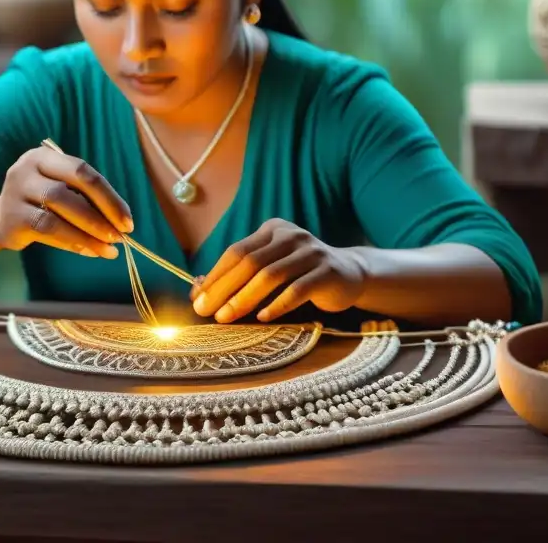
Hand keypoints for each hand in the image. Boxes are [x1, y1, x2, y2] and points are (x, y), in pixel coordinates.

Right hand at [0, 144, 132, 257]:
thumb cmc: (42, 204)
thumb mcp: (62, 192)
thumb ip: (88, 201)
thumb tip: (122, 225)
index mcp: (44, 156)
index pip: (83, 171)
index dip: (110, 197)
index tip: (128, 221)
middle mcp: (27, 169)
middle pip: (72, 188)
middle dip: (103, 214)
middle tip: (121, 235)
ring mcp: (16, 192)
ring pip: (60, 211)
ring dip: (90, 232)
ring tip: (109, 249)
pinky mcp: (12, 218)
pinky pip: (48, 229)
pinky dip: (72, 241)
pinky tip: (89, 251)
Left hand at [190, 219, 365, 322]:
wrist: (350, 273)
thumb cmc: (301, 273)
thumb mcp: (272, 266)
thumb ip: (240, 274)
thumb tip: (198, 289)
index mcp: (273, 230)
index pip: (237, 251)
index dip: (215, 275)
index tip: (197, 298)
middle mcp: (291, 236)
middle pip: (250, 262)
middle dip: (224, 288)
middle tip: (206, 311)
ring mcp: (311, 252)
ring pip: (271, 275)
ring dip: (246, 298)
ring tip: (227, 317)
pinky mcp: (328, 272)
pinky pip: (298, 289)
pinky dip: (278, 304)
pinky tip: (263, 317)